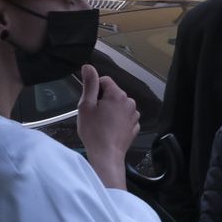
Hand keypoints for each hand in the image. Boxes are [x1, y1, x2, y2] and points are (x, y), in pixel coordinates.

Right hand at [77, 65, 136, 190]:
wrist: (106, 155)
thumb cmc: (93, 131)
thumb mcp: (86, 105)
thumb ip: (89, 84)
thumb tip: (88, 67)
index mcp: (118, 94)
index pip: (104, 81)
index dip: (94, 90)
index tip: (89, 103)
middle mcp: (130, 102)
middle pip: (112, 93)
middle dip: (102, 100)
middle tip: (93, 115)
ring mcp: (134, 115)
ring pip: (119, 105)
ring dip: (110, 110)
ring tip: (100, 124)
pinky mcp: (135, 126)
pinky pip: (124, 117)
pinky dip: (117, 120)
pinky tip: (109, 130)